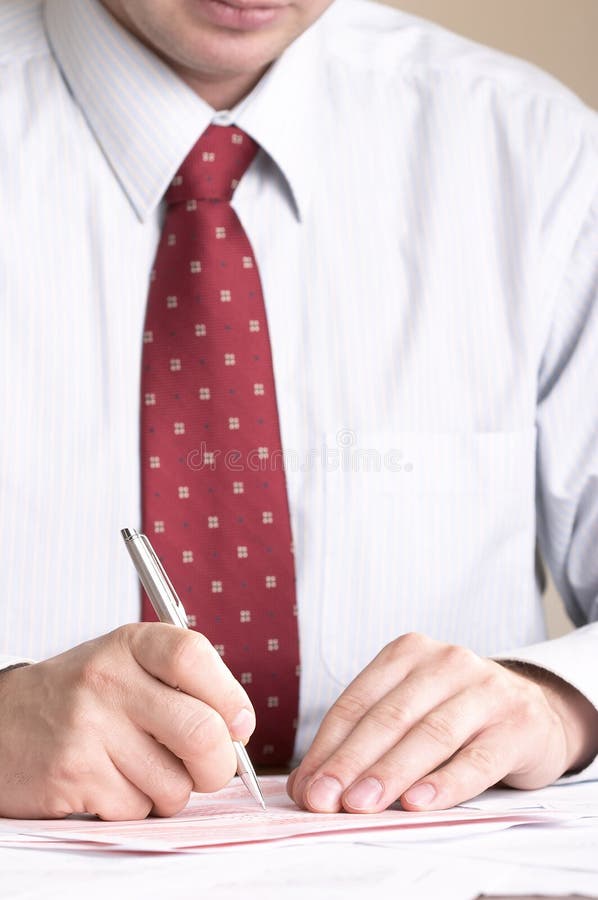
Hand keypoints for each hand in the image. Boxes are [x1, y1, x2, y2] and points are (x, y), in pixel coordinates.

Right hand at [0, 624, 254, 819]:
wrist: (3, 724)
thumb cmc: (82, 696)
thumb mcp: (128, 664)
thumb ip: (184, 684)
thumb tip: (240, 730)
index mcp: (130, 643)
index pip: (193, 656)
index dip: (230, 697)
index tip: (238, 724)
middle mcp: (108, 678)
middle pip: (201, 731)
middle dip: (219, 765)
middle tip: (209, 768)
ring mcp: (88, 727)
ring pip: (174, 783)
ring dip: (170, 790)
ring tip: (141, 769)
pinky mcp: (73, 774)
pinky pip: (137, 808)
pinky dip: (135, 806)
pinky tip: (110, 781)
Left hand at [287, 633, 597, 813]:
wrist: (533, 710)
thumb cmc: (456, 714)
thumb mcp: (409, 712)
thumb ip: (362, 742)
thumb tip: (306, 785)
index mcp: (408, 653)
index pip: (357, 702)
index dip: (328, 747)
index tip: (306, 787)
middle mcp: (447, 662)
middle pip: (389, 717)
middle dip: (351, 762)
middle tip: (323, 800)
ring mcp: (486, 689)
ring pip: (430, 735)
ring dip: (391, 773)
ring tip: (361, 805)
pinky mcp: (517, 724)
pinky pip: (477, 758)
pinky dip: (446, 783)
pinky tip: (419, 802)